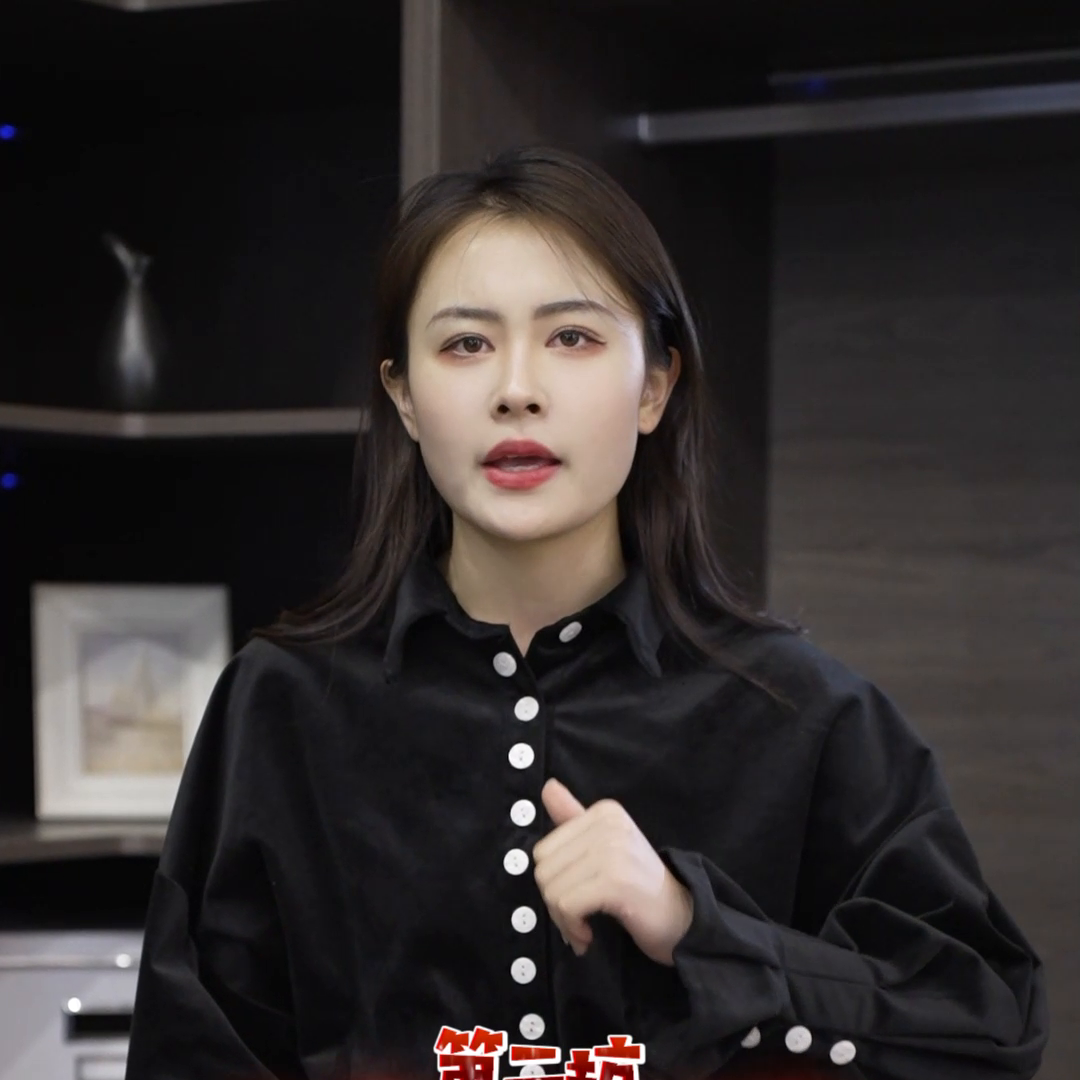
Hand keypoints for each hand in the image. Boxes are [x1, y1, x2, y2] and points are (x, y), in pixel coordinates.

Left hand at [532, 777, 693, 965]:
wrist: (682, 918)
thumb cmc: (639, 886)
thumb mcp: (605, 846)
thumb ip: (574, 817)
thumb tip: (548, 786)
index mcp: (605, 812)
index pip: (543, 851)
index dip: (552, 882)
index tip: (573, 899)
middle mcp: (609, 824)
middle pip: (544, 871)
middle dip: (554, 903)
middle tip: (577, 919)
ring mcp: (613, 851)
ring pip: (553, 890)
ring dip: (563, 921)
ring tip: (583, 928)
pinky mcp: (616, 881)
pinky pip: (567, 906)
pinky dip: (572, 928)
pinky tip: (588, 936)